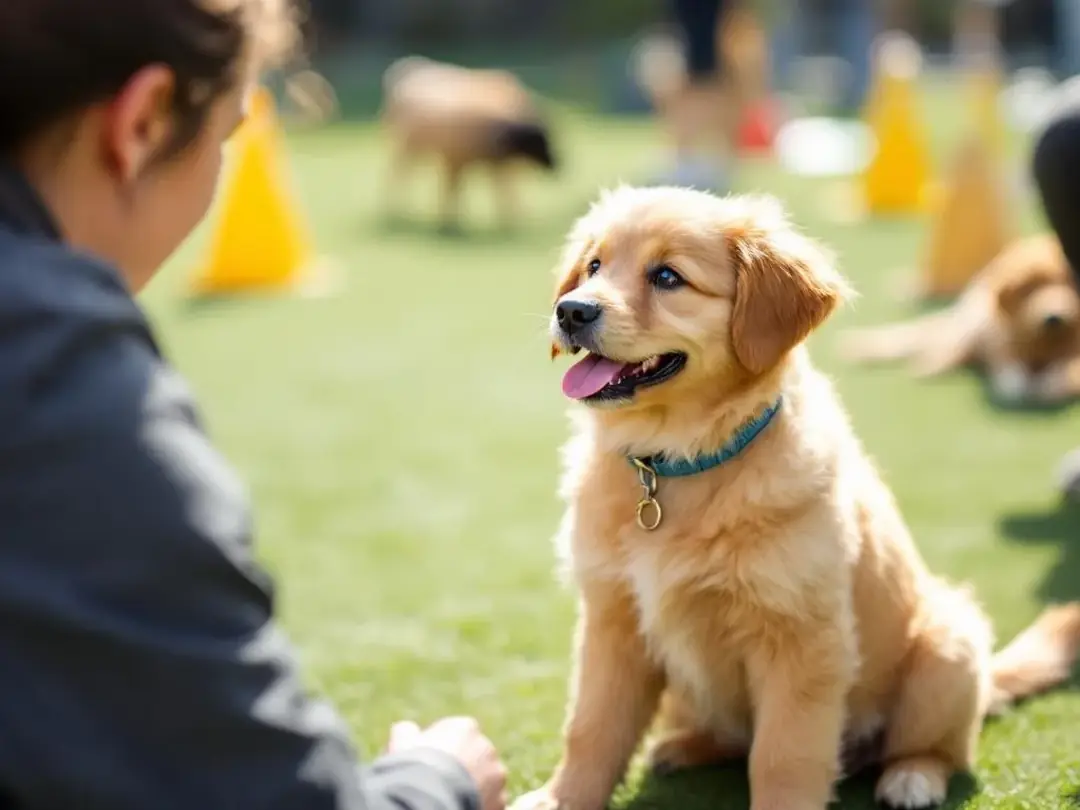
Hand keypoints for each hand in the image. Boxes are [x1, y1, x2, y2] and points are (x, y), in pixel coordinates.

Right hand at [388, 717, 507, 809]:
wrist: (431, 796)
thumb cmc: (415, 767)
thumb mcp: (402, 744)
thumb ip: (406, 732)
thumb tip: (406, 729)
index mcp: (465, 728)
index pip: (459, 735)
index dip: (445, 750)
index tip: (432, 763)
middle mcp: (487, 747)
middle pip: (475, 757)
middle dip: (464, 768)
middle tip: (444, 783)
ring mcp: (497, 774)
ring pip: (487, 781)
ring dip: (475, 788)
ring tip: (454, 797)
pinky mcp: (501, 799)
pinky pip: (492, 802)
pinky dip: (481, 805)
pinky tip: (463, 807)